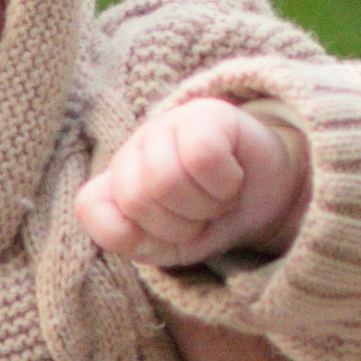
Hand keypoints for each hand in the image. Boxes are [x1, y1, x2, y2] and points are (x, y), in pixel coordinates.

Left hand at [77, 94, 310, 268]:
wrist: (271, 197)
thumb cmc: (212, 220)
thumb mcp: (166, 247)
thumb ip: (125, 239)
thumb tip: (113, 219)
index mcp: (115, 179)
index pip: (89, 207)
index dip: (133, 234)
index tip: (165, 234)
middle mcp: (134, 147)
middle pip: (137, 198)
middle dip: (179, 224)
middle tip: (202, 215)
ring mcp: (167, 124)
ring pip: (166, 178)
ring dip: (204, 204)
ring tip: (218, 197)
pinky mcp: (207, 112)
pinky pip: (203, 156)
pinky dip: (224, 182)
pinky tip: (232, 178)